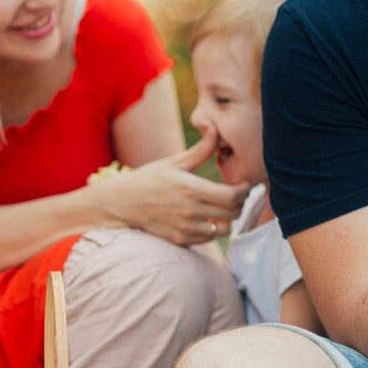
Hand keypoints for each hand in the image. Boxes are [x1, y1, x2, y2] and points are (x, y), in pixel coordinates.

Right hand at [90, 136, 249, 244]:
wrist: (122, 204)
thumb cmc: (149, 178)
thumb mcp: (174, 162)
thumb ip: (201, 149)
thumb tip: (215, 127)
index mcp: (191, 188)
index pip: (233, 195)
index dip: (244, 190)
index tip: (244, 184)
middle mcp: (190, 211)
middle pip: (233, 213)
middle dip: (240, 203)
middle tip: (237, 194)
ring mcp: (186, 228)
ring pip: (224, 229)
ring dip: (228, 218)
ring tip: (223, 207)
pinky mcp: (181, 240)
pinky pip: (209, 238)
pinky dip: (213, 228)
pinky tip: (207, 217)